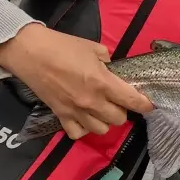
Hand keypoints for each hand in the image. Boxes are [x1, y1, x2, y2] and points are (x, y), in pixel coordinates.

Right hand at [0, 23, 153, 139]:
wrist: (30, 52)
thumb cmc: (62, 46)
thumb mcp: (93, 47)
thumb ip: (107, 60)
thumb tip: (111, 69)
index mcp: (102, 82)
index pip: (131, 100)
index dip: (144, 104)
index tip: (149, 105)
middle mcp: (92, 101)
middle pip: (118, 119)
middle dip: (123, 110)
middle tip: (117, 99)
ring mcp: (75, 111)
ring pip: (101, 129)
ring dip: (105, 120)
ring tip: (101, 109)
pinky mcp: (60, 115)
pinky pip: (77, 133)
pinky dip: (84, 128)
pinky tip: (84, 117)